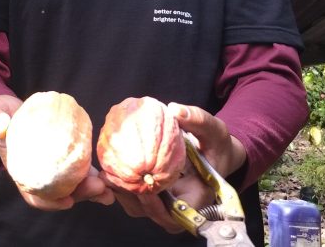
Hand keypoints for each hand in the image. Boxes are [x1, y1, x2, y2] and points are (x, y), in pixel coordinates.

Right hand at [0, 95, 114, 210]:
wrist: (8, 109)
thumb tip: (1, 125)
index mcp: (22, 173)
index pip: (35, 196)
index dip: (50, 202)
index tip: (66, 200)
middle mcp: (40, 175)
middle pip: (61, 192)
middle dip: (81, 194)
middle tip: (98, 187)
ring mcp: (54, 167)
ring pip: (74, 184)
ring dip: (92, 188)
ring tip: (108, 188)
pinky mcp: (65, 154)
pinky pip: (80, 166)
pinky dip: (93, 172)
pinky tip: (107, 172)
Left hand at [102, 103, 246, 233]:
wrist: (215, 151)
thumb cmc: (216, 143)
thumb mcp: (212, 129)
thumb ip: (197, 120)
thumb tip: (175, 109)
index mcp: (198, 197)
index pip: (177, 215)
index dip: (158, 209)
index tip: (143, 192)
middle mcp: (181, 205)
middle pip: (154, 214)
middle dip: (133, 200)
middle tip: (114, 180)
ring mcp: (167, 203)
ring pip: (141, 208)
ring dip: (123, 195)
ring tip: (108, 175)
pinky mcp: (155, 195)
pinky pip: (136, 197)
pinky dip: (123, 187)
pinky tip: (110, 169)